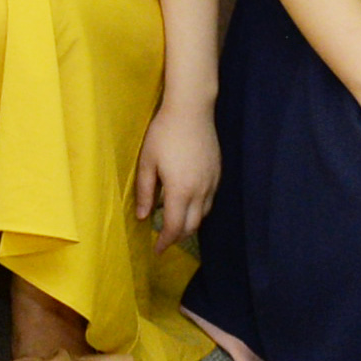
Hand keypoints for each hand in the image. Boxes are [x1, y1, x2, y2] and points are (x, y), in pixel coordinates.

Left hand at [134, 99, 220, 243]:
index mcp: (181, 190)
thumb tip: (143, 217)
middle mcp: (200, 191)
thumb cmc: (164, 133)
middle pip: (192, 226)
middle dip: (178, 237)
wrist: (192, 110)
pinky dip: (199, 209)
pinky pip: (210, 200)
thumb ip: (146, 192)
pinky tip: (187, 203)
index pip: (174, 227)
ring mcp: (212, 182)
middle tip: (164, 241)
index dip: (166, 242)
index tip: (157, 250)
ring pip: (203, 214)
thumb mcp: (147, 162)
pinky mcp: (218, 173)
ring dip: (189, 224)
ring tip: (174, 224)